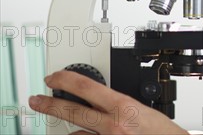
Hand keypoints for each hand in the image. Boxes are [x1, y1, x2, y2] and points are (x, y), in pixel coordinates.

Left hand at [29, 71, 188, 134]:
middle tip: (37, 100)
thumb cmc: (162, 132)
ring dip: (69, 129)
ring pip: (74, 133)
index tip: (54, 77)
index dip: (64, 79)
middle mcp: (112, 125)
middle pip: (71, 110)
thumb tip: (100, 102)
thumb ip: (119, 105)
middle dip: (49, 104)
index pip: (86, 86)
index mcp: (123, 106)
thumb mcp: (142, 110)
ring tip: (60, 123)